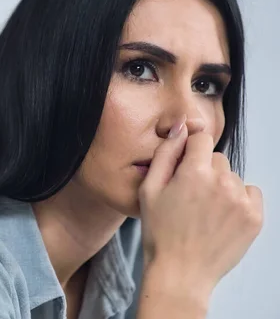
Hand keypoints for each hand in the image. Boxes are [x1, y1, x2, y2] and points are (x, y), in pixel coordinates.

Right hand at [138, 115, 262, 291]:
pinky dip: (238, 200)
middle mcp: (222, 182)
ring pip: (233, 177)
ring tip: (203, 212)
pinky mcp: (254, 217)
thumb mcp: (149, 190)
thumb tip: (180, 129)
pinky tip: (220, 217)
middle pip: (217, 159)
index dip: (189, 150)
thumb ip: (165, 154)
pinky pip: (250, 193)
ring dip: (220, 187)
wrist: (180, 273)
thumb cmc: (160, 233)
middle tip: (188, 197)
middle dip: (204, 170)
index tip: (184, 166)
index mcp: (194, 172)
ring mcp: (241, 200)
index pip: (200, 138)